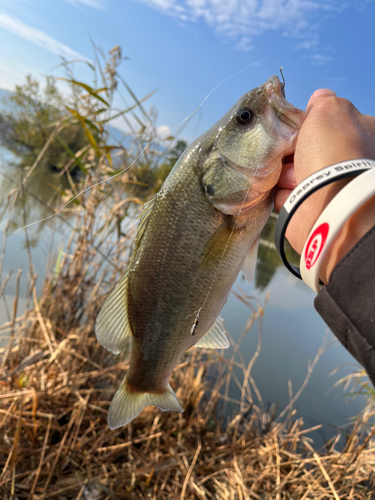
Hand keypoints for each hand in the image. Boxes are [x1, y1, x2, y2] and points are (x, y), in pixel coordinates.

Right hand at [275, 89, 374, 282]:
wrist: (328, 201)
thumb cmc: (332, 150)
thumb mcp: (330, 110)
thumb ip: (323, 101)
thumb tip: (318, 100)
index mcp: (362, 136)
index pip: (333, 125)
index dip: (312, 124)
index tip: (298, 126)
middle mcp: (349, 163)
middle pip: (309, 149)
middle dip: (294, 150)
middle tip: (289, 151)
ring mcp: (331, 187)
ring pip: (296, 173)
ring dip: (286, 173)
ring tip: (290, 176)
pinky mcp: (312, 208)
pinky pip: (288, 196)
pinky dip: (283, 194)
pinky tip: (287, 191)